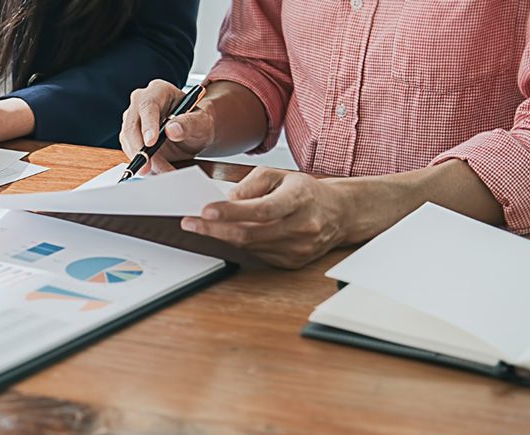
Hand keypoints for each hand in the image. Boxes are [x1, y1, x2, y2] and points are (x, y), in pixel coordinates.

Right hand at [120, 80, 215, 174]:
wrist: (194, 133)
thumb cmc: (198, 122)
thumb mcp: (201, 122)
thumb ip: (190, 123)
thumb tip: (172, 130)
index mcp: (159, 90)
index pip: (148, 105)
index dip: (148, 124)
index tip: (150, 142)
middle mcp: (141, 102)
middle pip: (131, 125)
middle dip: (139, 149)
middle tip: (149, 167)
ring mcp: (133, 119)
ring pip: (128, 141)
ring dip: (142, 160)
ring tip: (162, 172)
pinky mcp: (131, 137)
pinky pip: (131, 151)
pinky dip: (142, 164)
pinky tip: (156, 171)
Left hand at [180, 167, 350, 268]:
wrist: (339, 214)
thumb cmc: (305, 192)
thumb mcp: (280, 175)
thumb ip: (251, 184)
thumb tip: (226, 201)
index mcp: (300, 199)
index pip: (261, 209)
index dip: (231, 213)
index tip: (205, 210)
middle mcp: (302, 227)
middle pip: (250, 234)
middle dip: (214, 229)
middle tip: (189, 223)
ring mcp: (298, 249)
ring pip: (250, 247)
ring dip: (221, 238)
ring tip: (200, 227)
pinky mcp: (292, 262)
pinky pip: (257, 255)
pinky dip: (237, 246)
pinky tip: (224, 236)